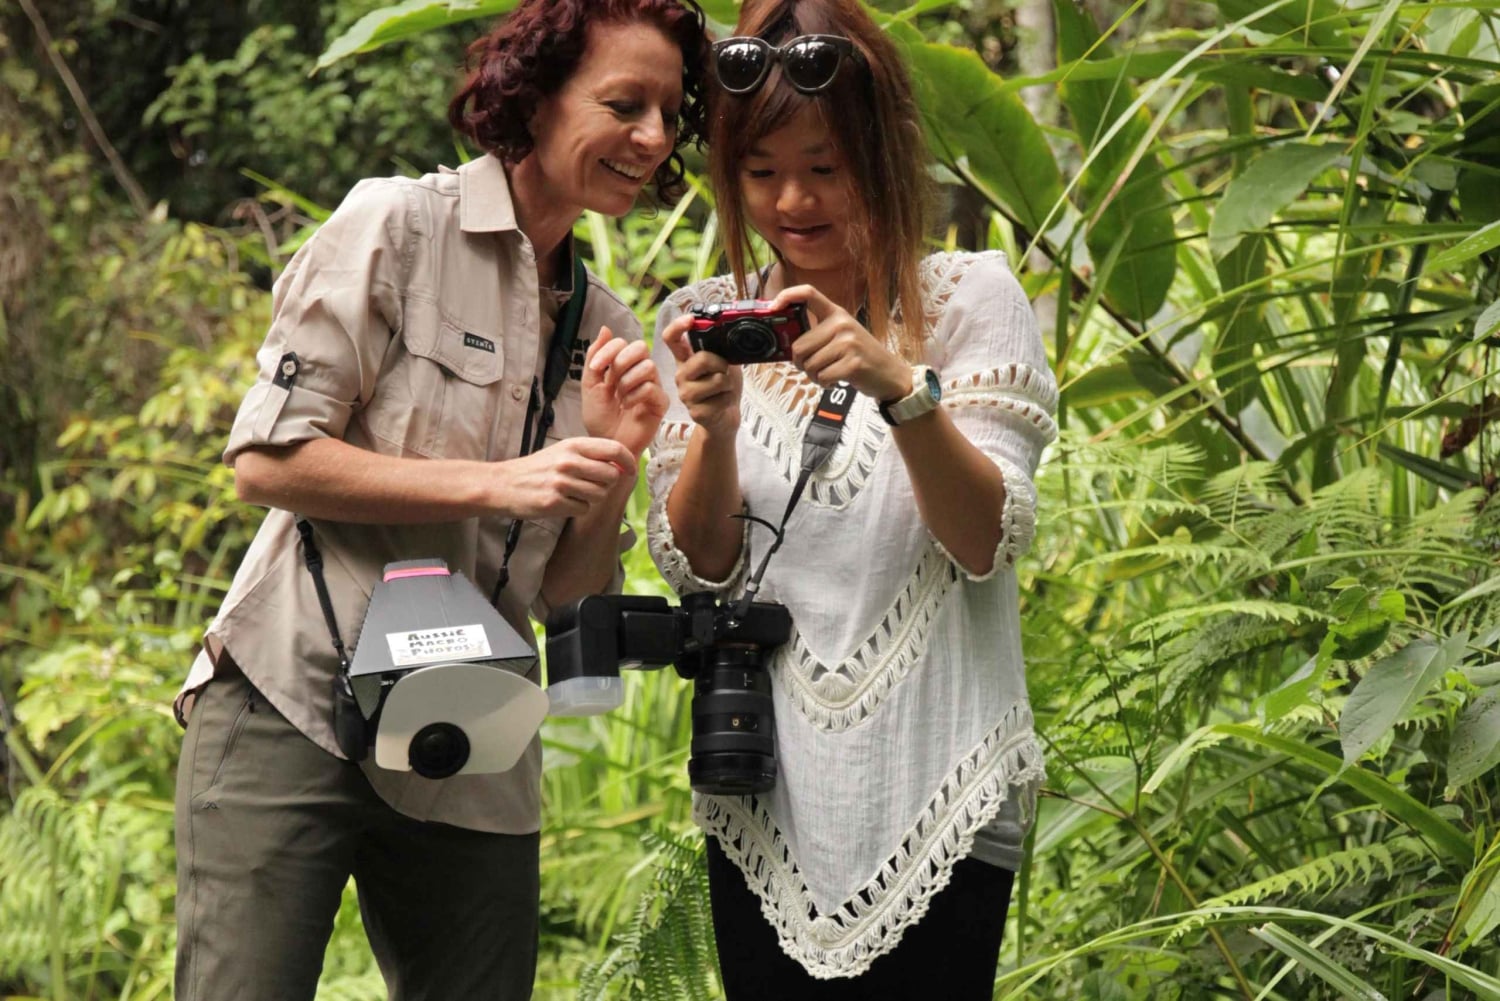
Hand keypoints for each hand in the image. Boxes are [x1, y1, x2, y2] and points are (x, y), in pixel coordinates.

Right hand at [493, 437, 633, 519]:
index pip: (614, 449)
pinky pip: (584, 509)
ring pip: (600, 495)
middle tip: (590, 484)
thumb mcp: (563, 451)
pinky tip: (562, 501)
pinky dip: (577, 508)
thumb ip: (591, 454)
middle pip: (612, 476)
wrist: (504, 484)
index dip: (629, 462)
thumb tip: (624, 463)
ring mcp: (561, 482)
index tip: (631, 470)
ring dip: (591, 497)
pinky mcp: (554, 502)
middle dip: (606, 483)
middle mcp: (569, 461)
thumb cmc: (538, 468)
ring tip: (573, 492)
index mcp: (573, 445)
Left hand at [582, 326, 667, 457]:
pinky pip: (652, 388)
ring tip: (620, 398)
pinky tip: (628, 407)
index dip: (608, 350)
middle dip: (621, 362)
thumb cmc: (600, 417)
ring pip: (648, 366)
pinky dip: (635, 396)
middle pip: (641, 347)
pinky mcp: (660, 403)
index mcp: (623, 365)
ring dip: (627, 382)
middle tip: (611, 382)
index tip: (596, 368)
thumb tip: (605, 328)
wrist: (605, 443)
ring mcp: (652, 386)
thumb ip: (595, 356)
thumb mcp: (590, 384)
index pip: (622, 342)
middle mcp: (640, 372)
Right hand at [661, 313, 742, 438]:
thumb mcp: (724, 363)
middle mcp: (681, 375)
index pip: (672, 338)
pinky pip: (722, 398)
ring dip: (729, 384)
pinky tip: (722, 403)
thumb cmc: (724, 387)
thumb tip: (729, 334)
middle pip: (702, 358)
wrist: (725, 417)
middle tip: (725, 371)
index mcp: (685, 359)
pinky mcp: (695, 411)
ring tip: (724, 390)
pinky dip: (729, 399)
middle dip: (722, 364)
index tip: (690, 319)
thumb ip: (721, 349)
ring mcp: (686, 394)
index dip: (678, 326)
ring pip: (717, 380)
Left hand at [772, 286, 912, 400]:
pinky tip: (836, 381)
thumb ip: (817, 335)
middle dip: (801, 364)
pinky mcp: (853, 363)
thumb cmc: (859, 357)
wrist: (889, 374)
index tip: (772, 308)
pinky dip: (825, 384)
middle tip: (815, 368)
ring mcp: (848, 342)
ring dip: (814, 376)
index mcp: (836, 313)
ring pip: (809, 365)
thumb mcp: (841, 336)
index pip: (808, 293)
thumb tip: (785, 345)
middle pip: (799, 346)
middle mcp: (841, 323)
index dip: (786, 296)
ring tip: (829, 374)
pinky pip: (822, 377)